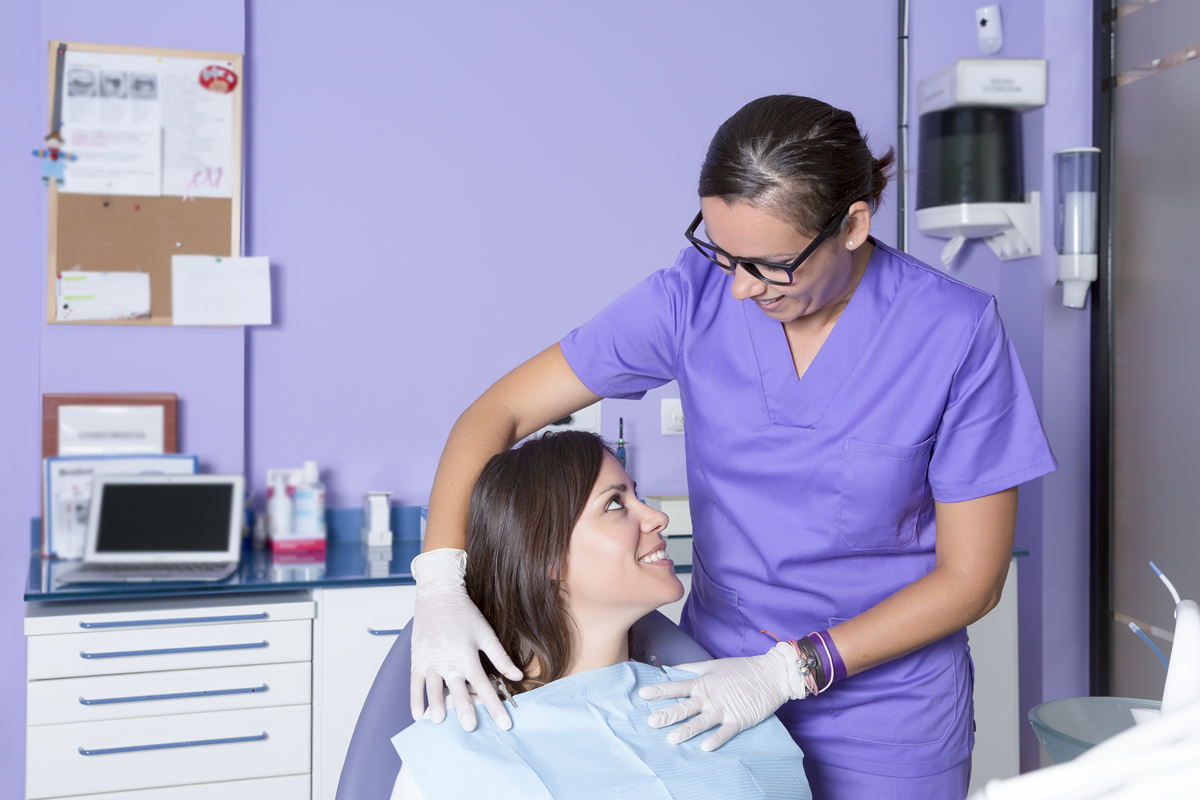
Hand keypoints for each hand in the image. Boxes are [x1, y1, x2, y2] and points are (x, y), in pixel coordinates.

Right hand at [409, 549, 522, 731]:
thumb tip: (518, 676)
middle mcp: (449, 661)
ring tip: (440, 721)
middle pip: (459, 691)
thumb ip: (500, 657)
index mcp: (468, 656)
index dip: (495, 707)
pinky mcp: (417, 660)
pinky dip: (415, 699)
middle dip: (466, 710)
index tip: (504, 724)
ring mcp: (431, 661)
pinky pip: (415, 683)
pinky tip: (418, 715)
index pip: (485, 687)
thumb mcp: (485, 633)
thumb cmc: (464, 613)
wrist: (437, 595)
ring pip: (434, 689)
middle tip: (471, 727)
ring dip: (437, 705)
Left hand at [638, 642, 807, 750]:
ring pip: (702, 722)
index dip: (660, 690)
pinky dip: (716, 739)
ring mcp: (725, 709)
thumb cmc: (742, 668)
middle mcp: (711, 696)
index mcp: (704, 682)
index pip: (677, 687)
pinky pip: (725, 732)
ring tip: (672, 739)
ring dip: (687, 730)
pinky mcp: (740, 719)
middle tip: (651, 721)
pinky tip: (705, 747)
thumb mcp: (714, 664)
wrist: (771, 674)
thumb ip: (692, 668)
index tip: (642, 694)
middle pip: (686, 706)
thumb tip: (672, 668)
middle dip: (668, 714)